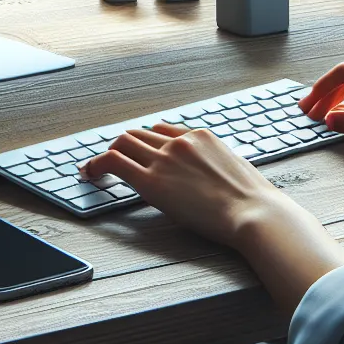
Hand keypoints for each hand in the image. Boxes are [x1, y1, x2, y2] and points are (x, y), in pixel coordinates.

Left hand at [82, 124, 343, 310]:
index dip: (148, 142)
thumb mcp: (236, 171)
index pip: (164, 130)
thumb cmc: (253, 202)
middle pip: (139, 133)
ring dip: (108, 154)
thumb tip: (213, 176)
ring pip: (122, 142)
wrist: (255, 212)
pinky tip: (89, 174)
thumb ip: (216, 165)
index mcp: (202, 136)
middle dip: (124, 146)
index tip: (140, 153)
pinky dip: (96, 165)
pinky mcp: (153, 181)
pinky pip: (114, 162)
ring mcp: (165, 158)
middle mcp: (180, 141)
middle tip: (113, 162)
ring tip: (96, 169)